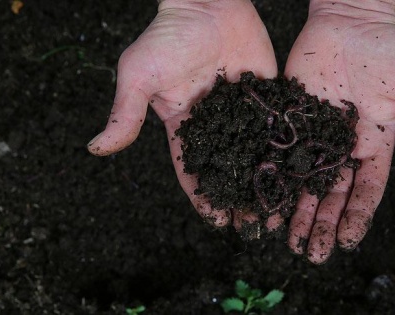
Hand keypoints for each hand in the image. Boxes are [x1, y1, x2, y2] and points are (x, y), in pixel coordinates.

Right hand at [87, 0, 276, 227]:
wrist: (208, 0)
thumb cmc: (168, 35)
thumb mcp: (138, 75)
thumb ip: (125, 113)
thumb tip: (95, 148)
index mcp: (184, 126)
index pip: (193, 171)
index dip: (205, 198)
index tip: (219, 222)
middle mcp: (215, 125)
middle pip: (228, 169)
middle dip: (240, 198)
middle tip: (256, 226)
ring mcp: (242, 113)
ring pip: (255, 155)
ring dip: (266, 182)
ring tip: (281, 210)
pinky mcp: (265, 98)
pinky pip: (276, 127)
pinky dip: (286, 151)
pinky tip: (299, 173)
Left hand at [284, 0, 394, 263]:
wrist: (351, 19)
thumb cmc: (391, 51)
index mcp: (373, 144)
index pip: (366, 190)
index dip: (357, 217)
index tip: (347, 243)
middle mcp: (342, 146)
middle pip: (331, 194)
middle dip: (323, 225)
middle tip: (311, 255)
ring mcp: (314, 134)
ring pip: (304, 181)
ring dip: (297, 212)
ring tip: (287, 242)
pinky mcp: (291, 119)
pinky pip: (280, 153)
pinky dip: (274, 178)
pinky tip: (266, 202)